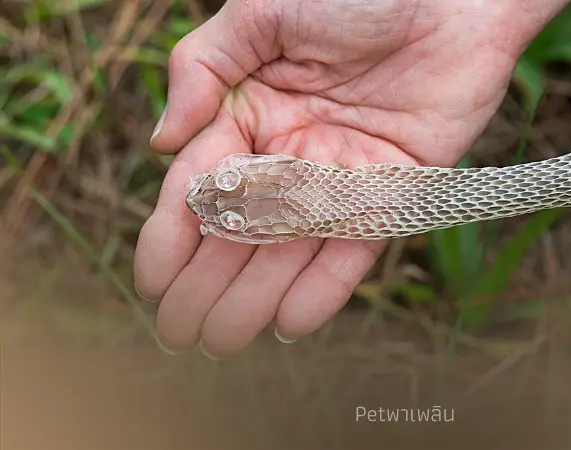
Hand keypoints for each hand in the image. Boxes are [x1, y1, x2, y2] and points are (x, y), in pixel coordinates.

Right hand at [133, 0, 568, 357]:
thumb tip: (161, 142)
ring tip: (223, 343)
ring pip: (290, 249)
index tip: (151, 278)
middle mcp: (291, 153)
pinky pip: (353, 248)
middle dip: (206, 282)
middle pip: (240, 230)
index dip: (172, 233)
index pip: (200, 185)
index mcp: (250, 113)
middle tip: (179, 332)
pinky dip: (323, 286)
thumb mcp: (262, 13)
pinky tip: (287, 322)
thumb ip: (204, 69)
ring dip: (255, 297)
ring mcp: (340, 178)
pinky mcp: (392, 192)